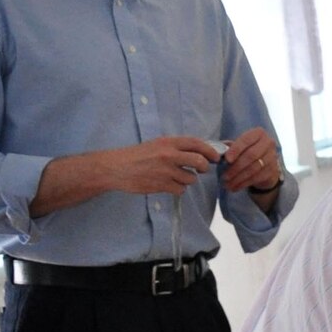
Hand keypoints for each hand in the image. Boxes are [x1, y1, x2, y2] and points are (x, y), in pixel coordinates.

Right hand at [105, 135, 220, 195]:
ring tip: (174, 176)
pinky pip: (180, 189)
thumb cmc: (137, 156)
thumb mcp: (156, 145)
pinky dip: (177, 189)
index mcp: (168, 142)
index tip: (216, 157)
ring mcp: (166, 171)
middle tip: (200, 170)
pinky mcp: (162, 185)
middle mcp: (169, 155)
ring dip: (186, 180)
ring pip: (191, 179)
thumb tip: (200, 153)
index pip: (197, 143)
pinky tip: (167, 184)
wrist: (116, 168)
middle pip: (200, 162)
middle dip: (204, 168)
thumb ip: (176, 148)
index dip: (210, 150)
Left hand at [220, 127, 280, 194]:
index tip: (227, 159)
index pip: (246, 140)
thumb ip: (229, 147)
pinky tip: (235, 187)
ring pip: (254, 168)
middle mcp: (268, 143)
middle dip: (236, 167)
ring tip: (227, 184)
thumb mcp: (240, 145)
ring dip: (239, 178)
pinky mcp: (273, 171)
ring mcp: (272, 157)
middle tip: (224, 176)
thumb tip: (217, 152)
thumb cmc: (248, 151)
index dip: (236, 150)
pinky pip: (257, 178)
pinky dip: (244, 183)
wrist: (266, 164)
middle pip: (251, 155)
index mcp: (258, 133)